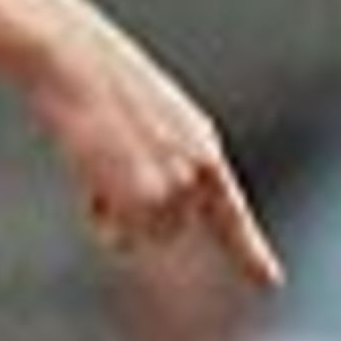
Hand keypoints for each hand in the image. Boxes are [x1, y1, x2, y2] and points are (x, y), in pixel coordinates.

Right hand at [25, 0, 281, 289]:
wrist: (70, 57)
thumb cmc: (86, 79)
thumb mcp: (129, 121)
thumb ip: (149, 164)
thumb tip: (139, 224)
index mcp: (199, 142)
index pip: (229, 209)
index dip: (250, 252)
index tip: (269, 282)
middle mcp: (198, 165)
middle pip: (173, 229)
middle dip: (135, 217)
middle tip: (99, 182)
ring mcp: (176, 180)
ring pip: (150, 235)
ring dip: (118, 217)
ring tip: (92, 170)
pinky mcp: (148, 192)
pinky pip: (125, 233)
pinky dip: (102, 216)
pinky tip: (88, 176)